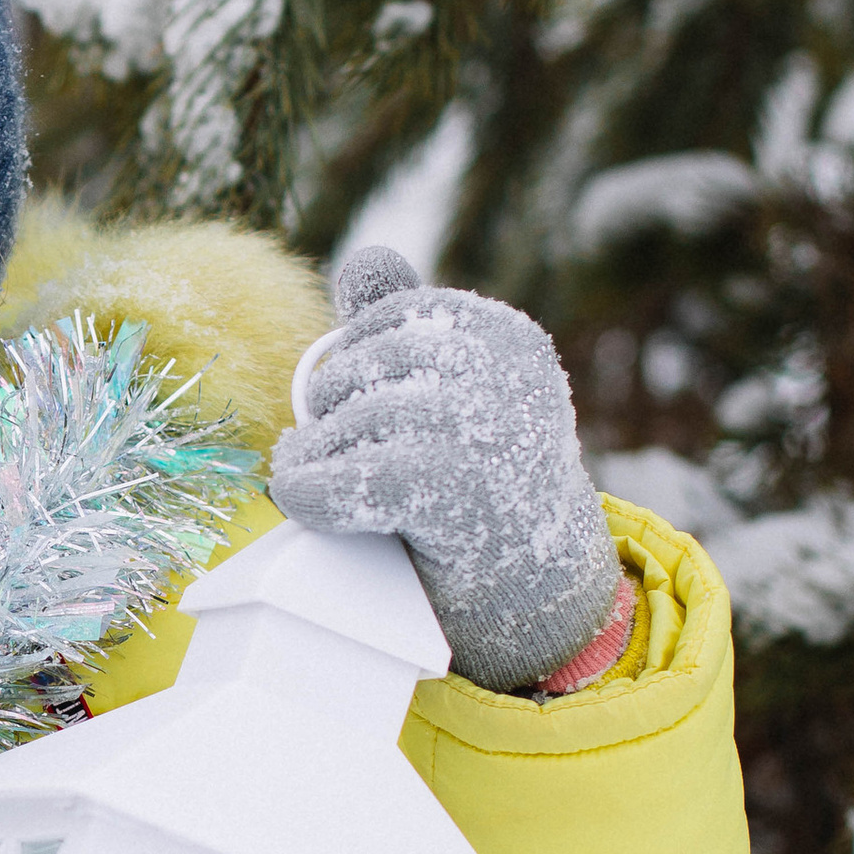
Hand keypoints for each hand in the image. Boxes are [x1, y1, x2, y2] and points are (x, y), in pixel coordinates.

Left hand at [270, 245, 626, 693]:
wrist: (543, 595)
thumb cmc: (488, 485)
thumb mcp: (460, 391)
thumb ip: (411, 324)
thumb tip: (363, 257)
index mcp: (509, 337)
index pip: (387, 315)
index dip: (358, 364)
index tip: (375, 413)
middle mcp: (502, 372)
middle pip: (360, 366)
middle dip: (333, 411)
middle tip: (344, 457)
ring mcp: (477, 428)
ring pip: (343, 423)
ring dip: (316, 458)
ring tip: (328, 485)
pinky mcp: (443, 492)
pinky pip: (337, 481)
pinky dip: (309, 495)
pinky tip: (309, 505)